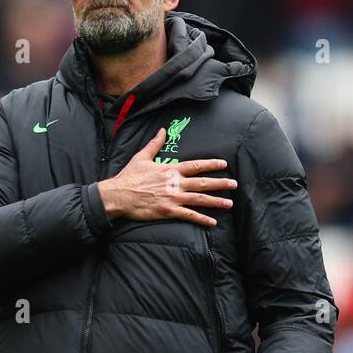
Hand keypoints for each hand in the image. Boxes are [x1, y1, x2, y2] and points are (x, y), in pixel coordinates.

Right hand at [97, 127, 236, 225]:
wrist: (118, 195)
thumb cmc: (129, 177)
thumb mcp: (142, 157)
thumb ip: (155, 144)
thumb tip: (162, 130)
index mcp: (170, 170)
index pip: (195, 165)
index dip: (211, 164)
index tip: (223, 164)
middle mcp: (175, 183)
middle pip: (202, 182)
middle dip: (220, 183)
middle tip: (234, 185)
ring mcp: (173, 198)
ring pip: (199, 199)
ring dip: (216, 201)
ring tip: (229, 203)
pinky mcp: (168, 211)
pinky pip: (189, 215)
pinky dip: (202, 219)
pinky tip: (213, 222)